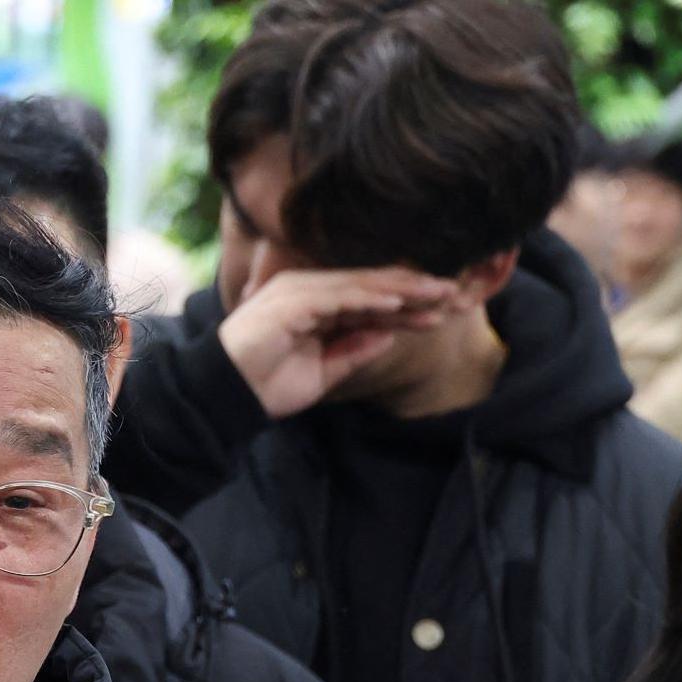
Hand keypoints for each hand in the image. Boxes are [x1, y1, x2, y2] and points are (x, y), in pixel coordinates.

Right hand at [218, 267, 460, 418]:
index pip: (371, 299)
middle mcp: (309, 290)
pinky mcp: (291, 302)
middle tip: (455, 294)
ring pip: (361, 285)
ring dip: (402, 289)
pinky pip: (338, 296)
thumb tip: (389, 334)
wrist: (226, 396)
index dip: (409, 304)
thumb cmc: (267, 385)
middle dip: (414, 290)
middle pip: (372, 285)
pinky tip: (399, 301)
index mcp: (317, 305)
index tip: (444, 311)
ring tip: (438, 293)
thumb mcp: (323, 371)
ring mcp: (299, 292)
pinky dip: (370, 298)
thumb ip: (353, 350)